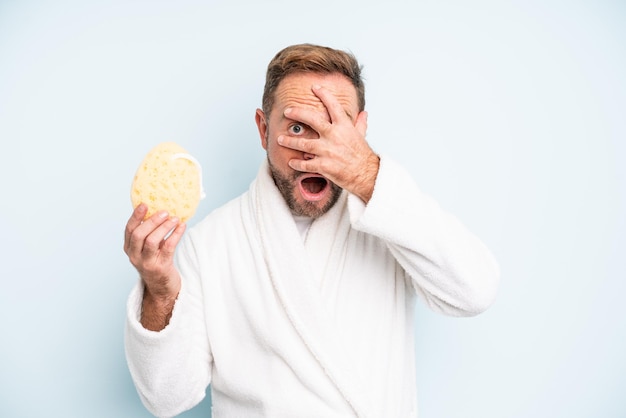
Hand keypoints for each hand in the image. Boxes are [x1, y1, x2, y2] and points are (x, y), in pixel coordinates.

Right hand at [124, 203, 184, 329]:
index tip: (144, 204)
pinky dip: (175, 235)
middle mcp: (135, 256)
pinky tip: (182, 226)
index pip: (129, 230)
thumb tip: (159, 208)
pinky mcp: (161, 267)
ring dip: (164, 227)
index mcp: (129, 248)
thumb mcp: (147, 248)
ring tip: (175, 218)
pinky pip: (168, 247)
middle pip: (139, 235)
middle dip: (151, 221)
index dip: (136, 216)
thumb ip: (149, 232)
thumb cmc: (156, 261)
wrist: (162, 287)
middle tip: (164, 211)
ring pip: (152, 241)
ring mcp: (147, 263)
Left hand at [277, 85, 379, 202]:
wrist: (366, 174)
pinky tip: (291, 162)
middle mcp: (334, 136)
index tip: (315, 87)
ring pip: (303, 143)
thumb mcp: (361, 136)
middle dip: (297, 113)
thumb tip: (364, 113)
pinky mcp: (324, 165)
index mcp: (344, 126)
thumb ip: (360, 124)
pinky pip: (305, 164)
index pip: (333, 106)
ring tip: (279, 139)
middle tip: (287, 111)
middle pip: (312, 119)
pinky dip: (297, 164)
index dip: (324, 94)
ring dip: (289, 141)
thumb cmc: (363, 155)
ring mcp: (328, 151)